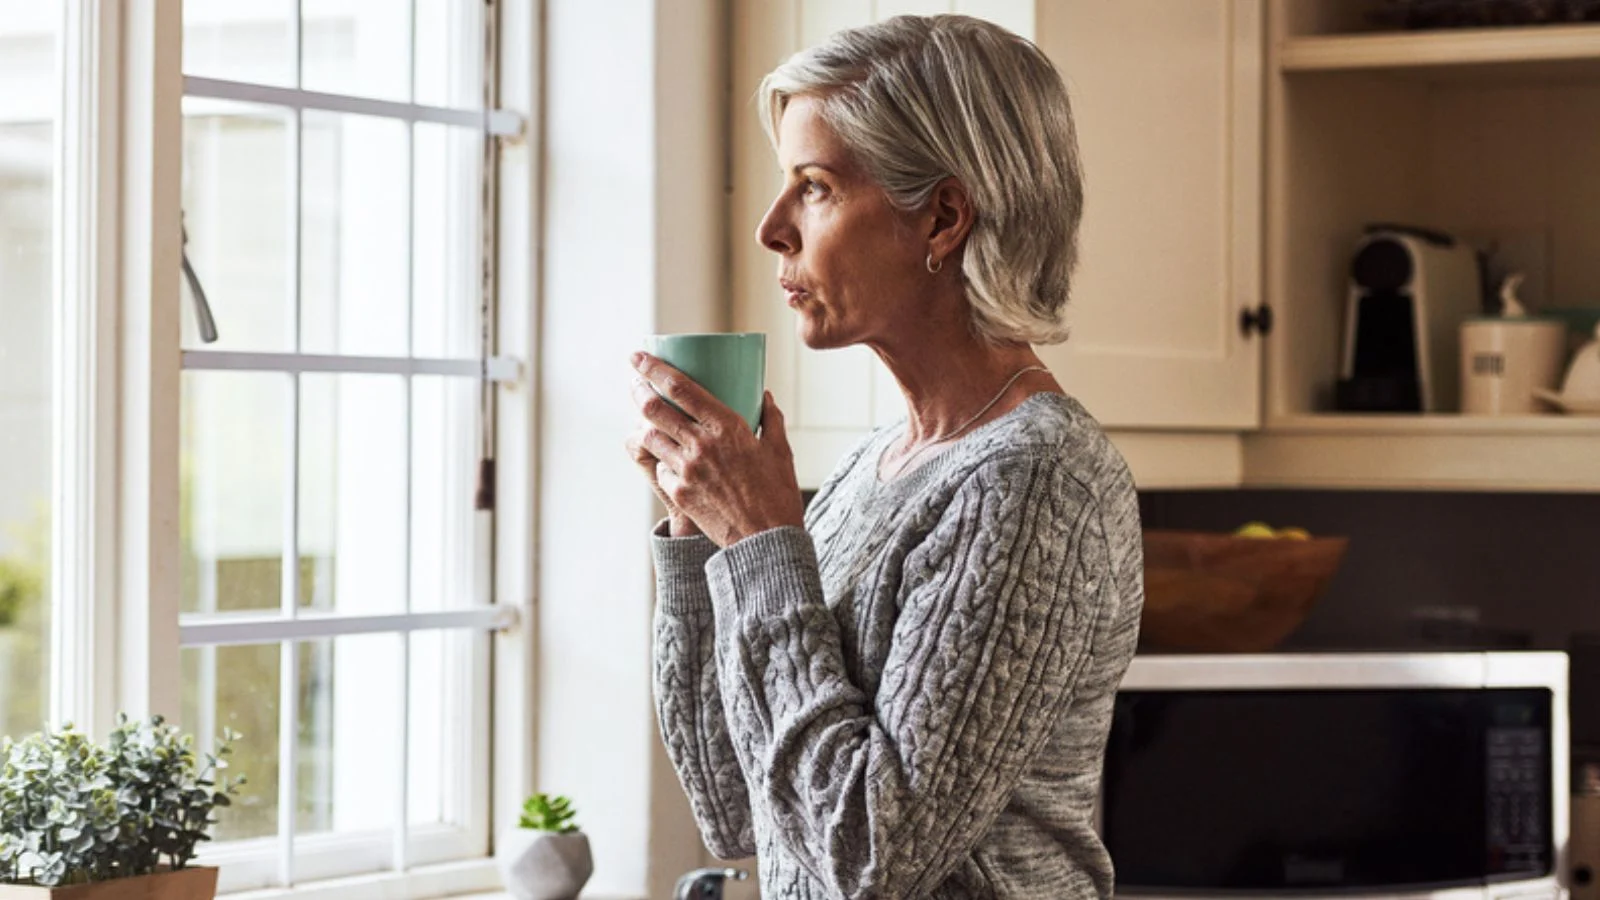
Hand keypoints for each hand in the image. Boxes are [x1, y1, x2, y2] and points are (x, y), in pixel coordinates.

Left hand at [628, 352, 804, 547]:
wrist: (766, 540)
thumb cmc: (778, 493)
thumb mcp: (779, 450)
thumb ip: (771, 418)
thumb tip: (764, 395)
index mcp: (727, 427)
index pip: (681, 388)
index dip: (654, 368)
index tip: (639, 357)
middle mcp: (702, 445)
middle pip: (655, 408)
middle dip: (638, 389)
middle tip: (634, 381)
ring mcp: (687, 470)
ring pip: (650, 437)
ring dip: (644, 424)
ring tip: (645, 416)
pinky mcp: (679, 493)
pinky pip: (660, 468)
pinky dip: (660, 459)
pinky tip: (666, 457)